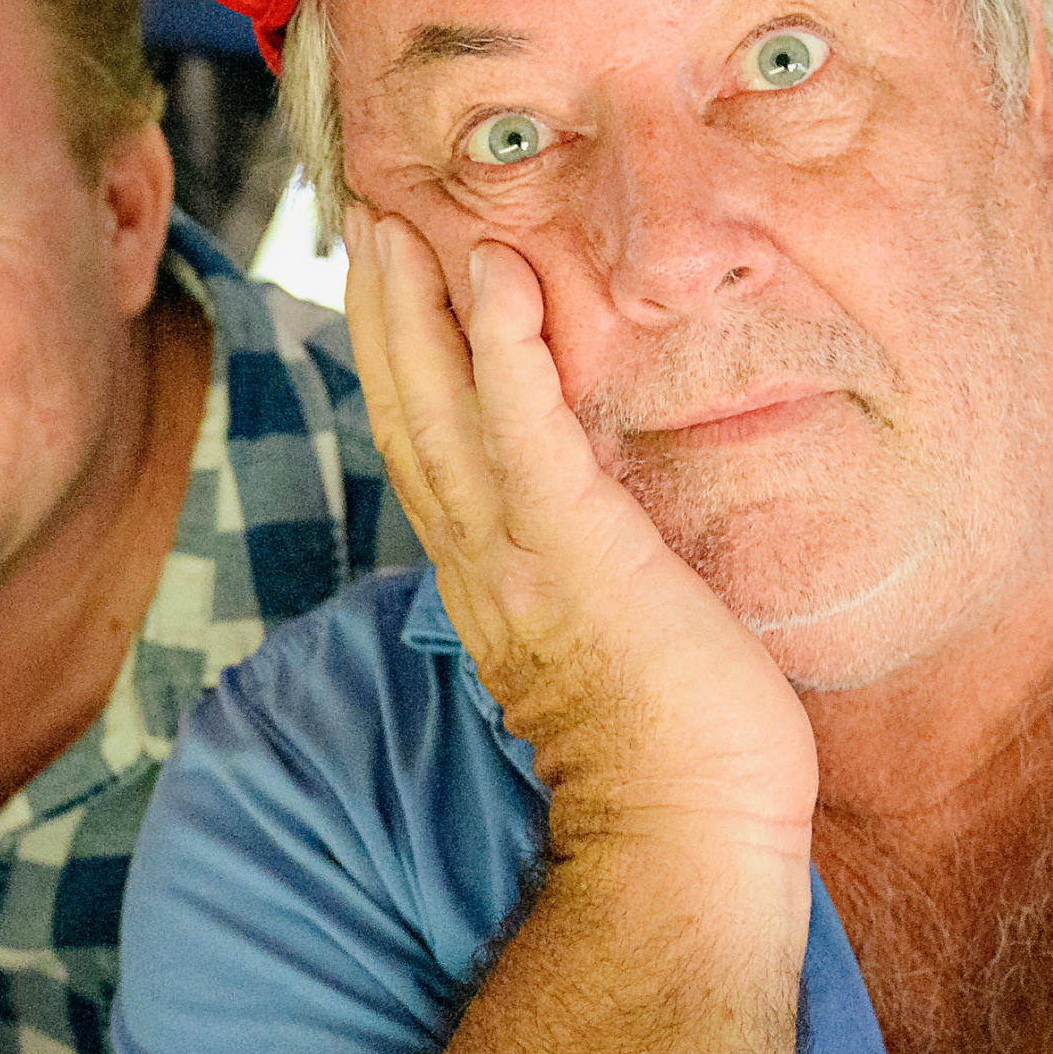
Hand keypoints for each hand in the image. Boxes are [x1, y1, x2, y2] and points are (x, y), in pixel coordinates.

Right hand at [344, 215, 816, 864]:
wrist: (687, 833)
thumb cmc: (679, 754)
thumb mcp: (614, 645)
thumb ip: (588, 583)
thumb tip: (607, 539)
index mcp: (492, 583)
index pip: (428, 453)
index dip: (399, 367)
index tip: (388, 288)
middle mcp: (483, 564)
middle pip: (408, 415)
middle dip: (381, 313)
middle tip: (365, 220)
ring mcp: (520, 557)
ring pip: (442, 410)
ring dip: (416, 308)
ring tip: (397, 224)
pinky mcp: (576, 550)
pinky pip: (525, 430)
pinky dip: (504, 348)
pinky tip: (496, 275)